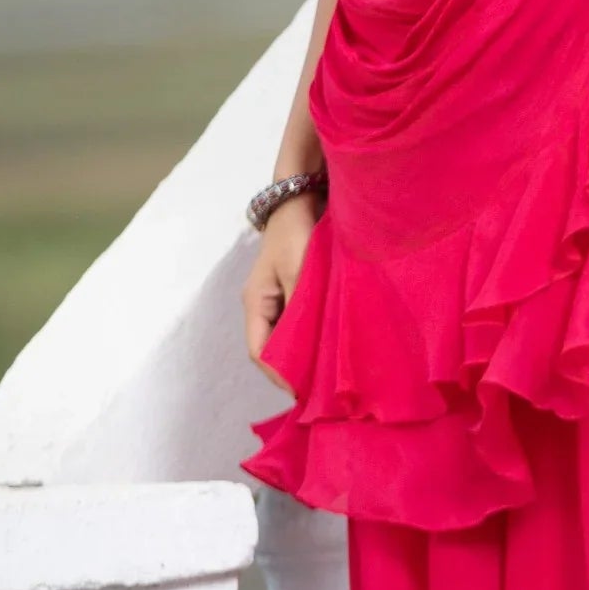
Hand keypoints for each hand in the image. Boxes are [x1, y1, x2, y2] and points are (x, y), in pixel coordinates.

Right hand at [243, 192, 319, 391]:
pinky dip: (314, 336)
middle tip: (322, 390)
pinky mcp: (296, 291)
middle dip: (294, 369)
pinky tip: (333, 345)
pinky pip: (301, 322)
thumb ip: (301, 308)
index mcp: (256, 303)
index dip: (279, 375)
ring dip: (305, 354)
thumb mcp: (299, 270)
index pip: (259, 352)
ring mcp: (279, 298)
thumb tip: (305, 349)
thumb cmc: (298, 233)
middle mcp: (263, 305)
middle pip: (273, 348)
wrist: (303, 196)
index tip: (304, 393)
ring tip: (329, 375)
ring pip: (288, 337)